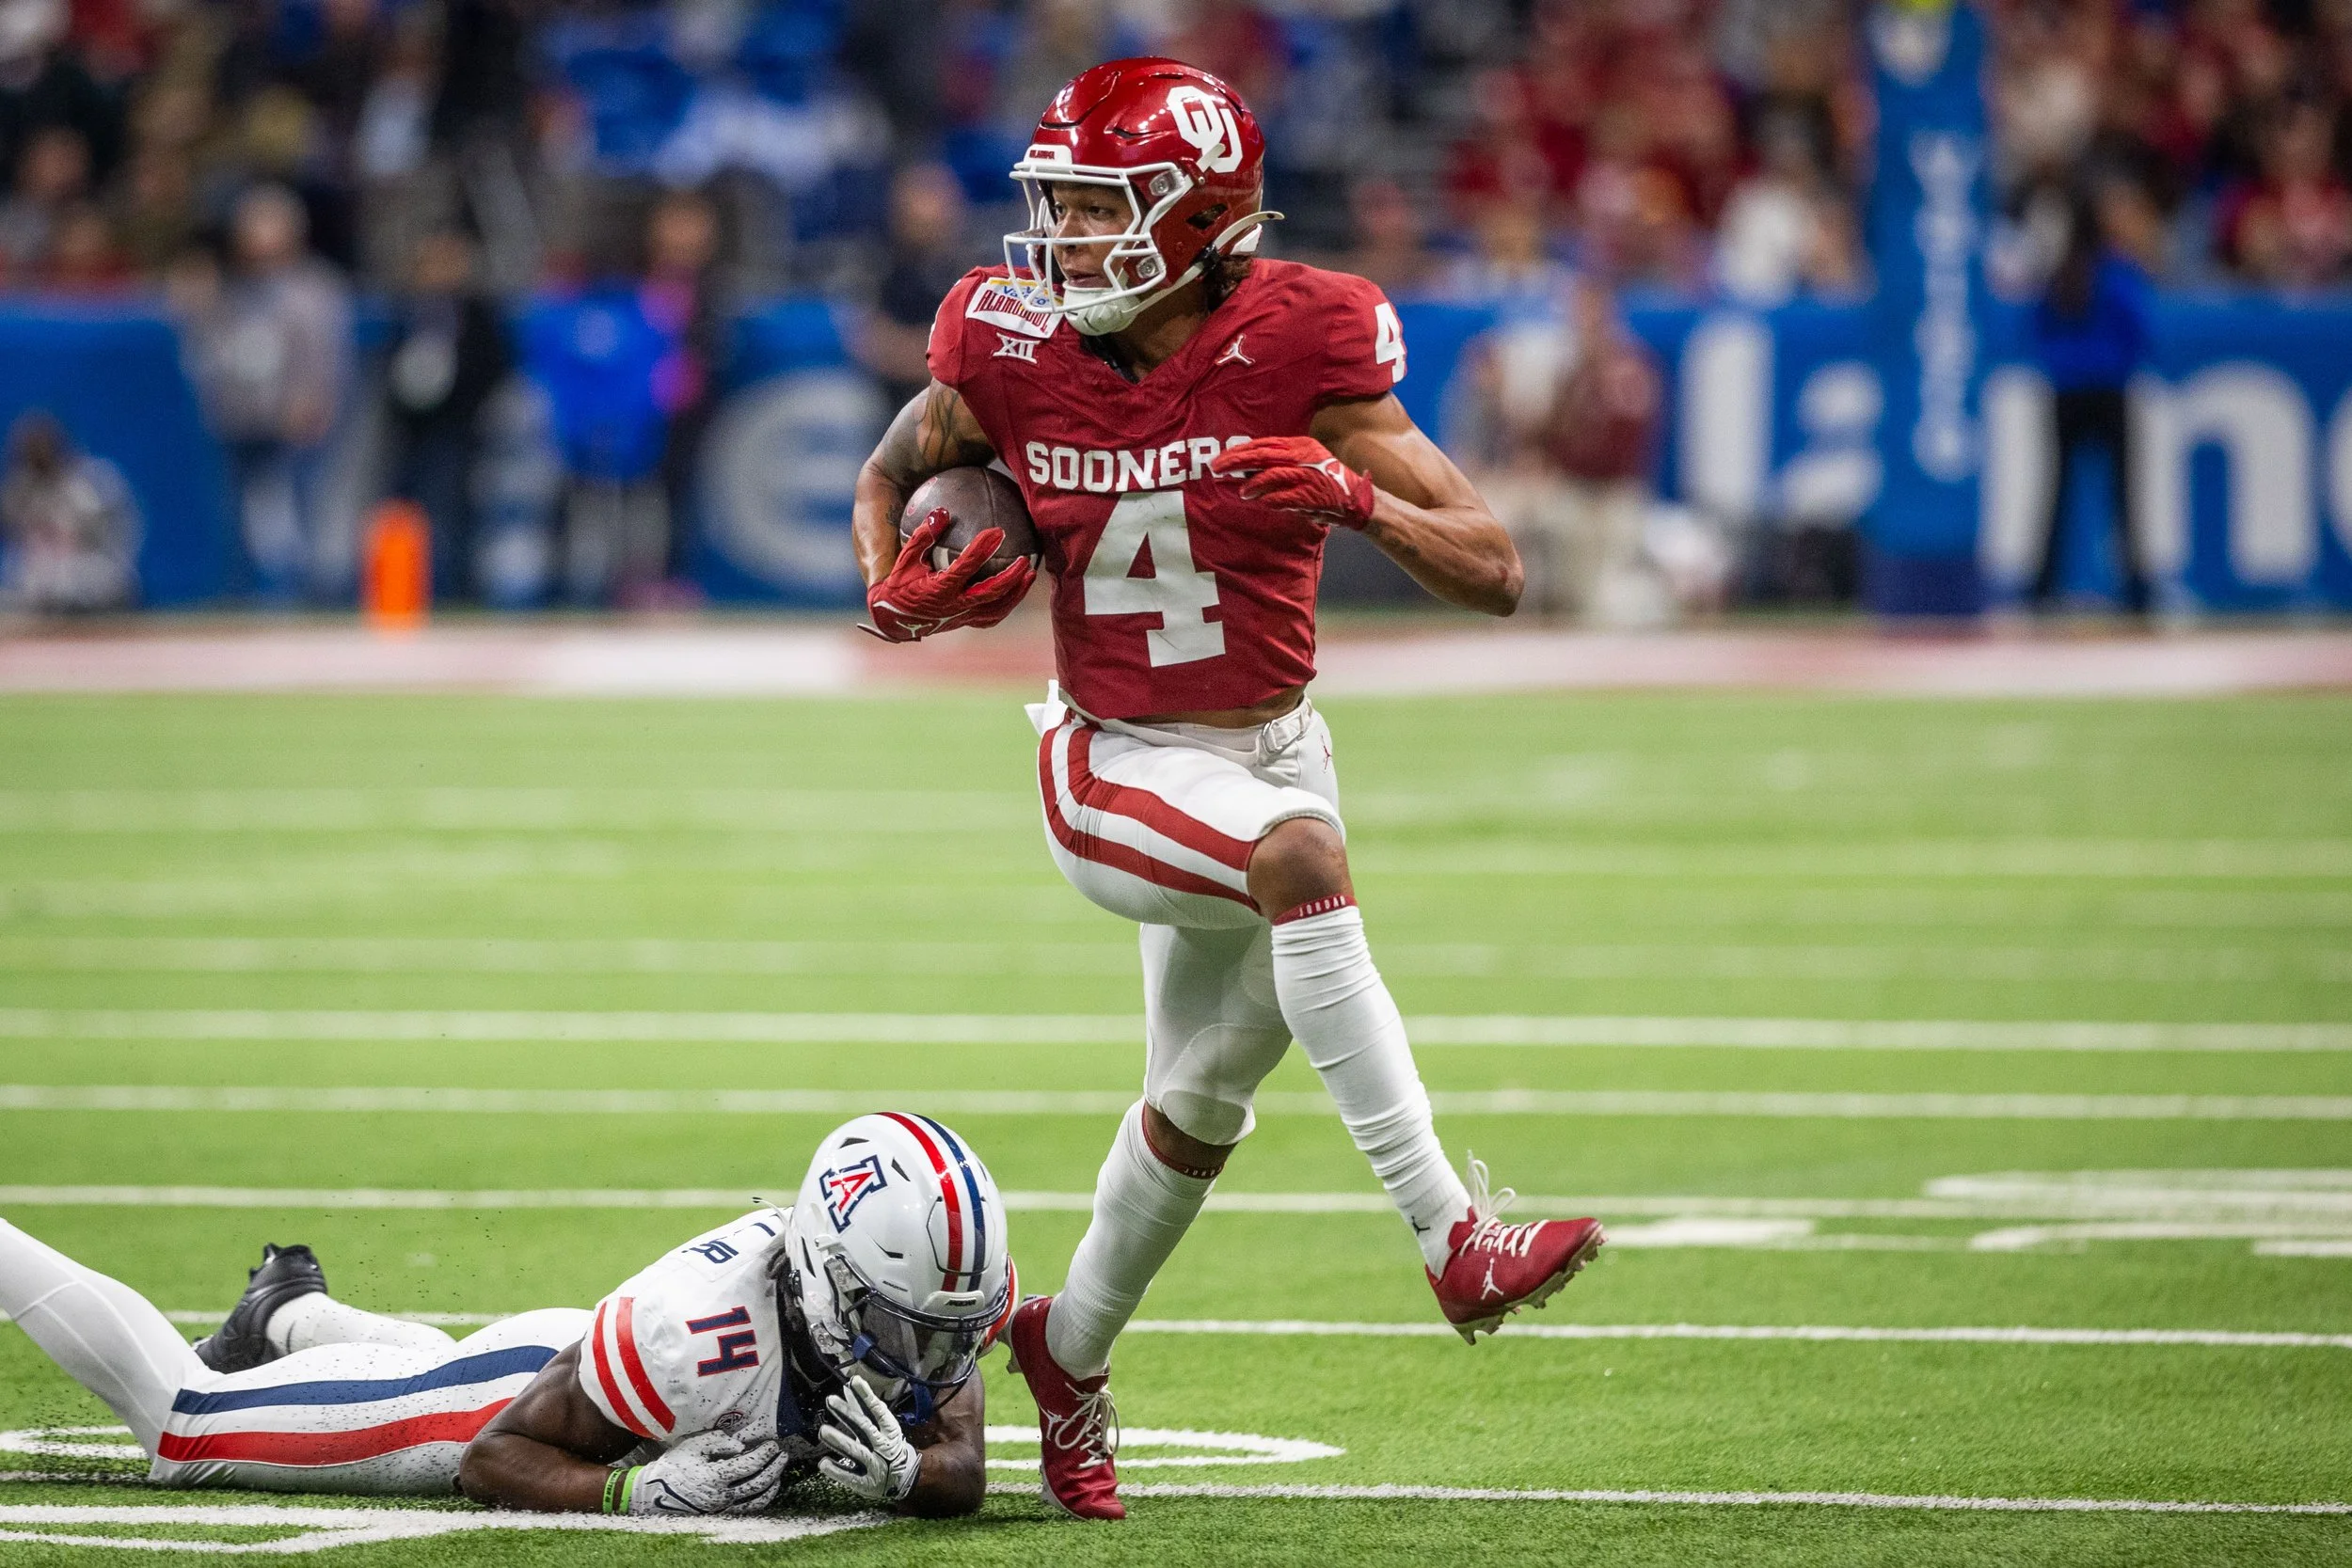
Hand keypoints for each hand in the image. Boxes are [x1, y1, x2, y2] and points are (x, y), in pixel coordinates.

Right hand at [623, 1428, 787, 1515]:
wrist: (655, 1493)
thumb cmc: (674, 1465)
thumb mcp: (693, 1445)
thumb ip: (719, 1442)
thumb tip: (741, 1447)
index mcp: (715, 1477)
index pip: (749, 1465)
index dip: (765, 1454)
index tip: (772, 1444)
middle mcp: (721, 1496)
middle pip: (758, 1483)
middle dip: (774, 1467)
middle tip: (782, 1454)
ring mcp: (722, 1508)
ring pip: (757, 1500)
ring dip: (772, 1484)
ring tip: (779, 1471)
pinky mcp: (721, 1513)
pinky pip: (748, 1509)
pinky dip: (762, 1499)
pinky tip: (767, 1489)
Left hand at [816, 1377, 919, 1503]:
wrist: (903, 1477)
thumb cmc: (887, 1444)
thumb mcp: (881, 1426)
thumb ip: (863, 1408)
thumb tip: (848, 1386)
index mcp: (888, 1429)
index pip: (877, 1409)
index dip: (866, 1396)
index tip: (854, 1381)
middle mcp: (882, 1445)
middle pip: (864, 1427)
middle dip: (847, 1413)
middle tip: (830, 1400)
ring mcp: (874, 1464)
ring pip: (857, 1451)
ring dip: (840, 1441)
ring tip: (823, 1430)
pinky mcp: (865, 1481)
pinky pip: (850, 1476)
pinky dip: (837, 1470)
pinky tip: (823, 1463)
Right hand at [862, 509, 1035, 641]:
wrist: (894, 621)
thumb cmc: (899, 585)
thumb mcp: (905, 560)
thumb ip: (922, 537)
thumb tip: (942, 512)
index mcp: (938, 590)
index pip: (965, 568)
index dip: (981, 550)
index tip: (997, 532)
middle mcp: (954, 606)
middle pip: (990, 594)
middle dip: (1010, 577)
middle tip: (1025, 559)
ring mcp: (962, 617)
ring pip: (997, 609)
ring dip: (1016, 593)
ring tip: (1030, 574)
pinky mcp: (966, 622)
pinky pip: (992, 616)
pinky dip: (1007, 604)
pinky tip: (1017, 589)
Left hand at [1210, 436, 1376, 528]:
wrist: (1355, 499)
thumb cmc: (1327, 481)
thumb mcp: (1306, 462)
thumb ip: (1281, 462)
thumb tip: (1247, 468)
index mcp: (1301, 445)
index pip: (1264, 443)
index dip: (1240, 450)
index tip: (1222, 456)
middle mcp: (1303, 457)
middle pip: (1262, 455)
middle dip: (1236, 461)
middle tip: (1216, 467)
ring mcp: (1306, 476)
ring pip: (1270, 475)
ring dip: (1251, 484)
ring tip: (1241, 491)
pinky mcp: (1309, 496)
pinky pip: (1281, 497)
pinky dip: (1267, 500)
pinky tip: (1259, 502)